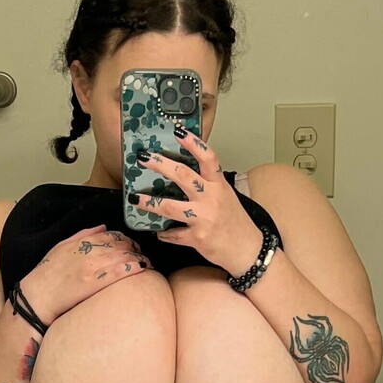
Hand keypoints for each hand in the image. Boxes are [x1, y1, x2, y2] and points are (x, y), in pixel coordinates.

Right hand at [22, 225, 151, 323]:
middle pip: (121, 245)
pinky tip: (143, 270)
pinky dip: (135, 268)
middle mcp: (88, 251)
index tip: (132, 246)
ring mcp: (92, 267)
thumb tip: (103, 227)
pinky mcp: (95, 283)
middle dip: (135, 249)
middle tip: (142, 256)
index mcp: (81, 242)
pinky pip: (120, 271)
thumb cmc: (46, 275)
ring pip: (124, 256)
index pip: (111, 235)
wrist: (36, 297)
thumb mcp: (61, 247)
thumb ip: (83, 235)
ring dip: (140, 259)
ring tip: (148, 264)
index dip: (126, 239)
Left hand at [130, 126, 262, 277]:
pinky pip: (173, 234)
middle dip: (160, 165)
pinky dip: (164, 233)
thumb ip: (208, 185)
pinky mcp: (197, 237)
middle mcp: (211, 199)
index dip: (193, 143)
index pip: (208, 158)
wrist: (248, 251)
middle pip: (182, 175)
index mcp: (219, 185)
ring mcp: (203, 218)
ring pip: (169, 206)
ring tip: (135, 198)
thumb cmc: (236, 223)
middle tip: (143, 158)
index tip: (178, 132)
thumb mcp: (226, 197)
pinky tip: (159, 231)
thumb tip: (183, 175)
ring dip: (149, 202)